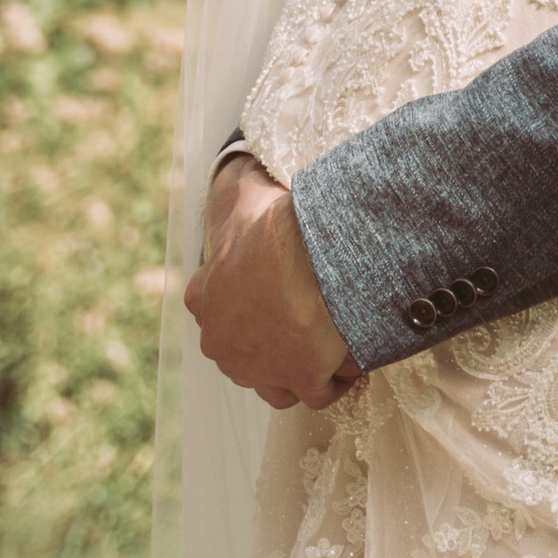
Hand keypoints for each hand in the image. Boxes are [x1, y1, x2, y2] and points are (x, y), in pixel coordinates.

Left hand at [184, 156, 358, 411]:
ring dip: (302, 367)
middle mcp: (221, 342)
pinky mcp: (298, 383)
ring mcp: (258, 368)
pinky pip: (320, 392)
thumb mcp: (249, 198)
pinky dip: (337, 379)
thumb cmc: (272, 226)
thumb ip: (244, 188)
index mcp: (204, 298)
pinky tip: (353, 355)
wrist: (301, 260)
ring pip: (279, 384)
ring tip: (332, 342)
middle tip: (312, 315)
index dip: (250, 305)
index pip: (216, 312)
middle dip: (277, 342)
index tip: (277, 292)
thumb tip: (246, 165)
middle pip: (248, 354)